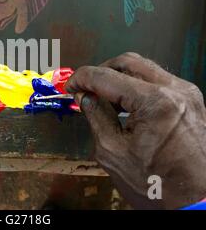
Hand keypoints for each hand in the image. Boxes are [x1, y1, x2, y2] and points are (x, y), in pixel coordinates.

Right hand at [65, 52, 205, 208]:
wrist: (198, 201)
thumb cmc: (157, 185)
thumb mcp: (113, 152)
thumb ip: (96, 116)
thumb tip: (85, 96)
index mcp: (155, 102)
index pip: (106, 76)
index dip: (82, 78)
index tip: (70, 87)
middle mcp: (175, 90)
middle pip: (127, 62)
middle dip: (100, 72)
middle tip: (86, 88)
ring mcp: (186, 93)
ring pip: (144, 67)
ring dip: (118, 77)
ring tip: (104, 97)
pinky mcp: (190, 100)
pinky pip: (157, 80)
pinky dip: (136, 85)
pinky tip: (125, 103)